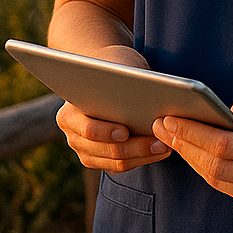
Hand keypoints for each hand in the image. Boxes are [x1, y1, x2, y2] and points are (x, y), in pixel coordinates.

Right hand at [54, 45, 173, 172]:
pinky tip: (160, 150)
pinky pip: (124, 165)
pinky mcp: (103, 161)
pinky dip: (143, 158)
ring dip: (143, 155)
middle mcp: (73, 137)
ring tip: (165, 145)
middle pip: (106, 149)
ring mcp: (87, 152)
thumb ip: (121, 79)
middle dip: (135, 146)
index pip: (87, 129)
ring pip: (117, 162)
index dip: (106, 132)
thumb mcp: (115, 67)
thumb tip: (140, 92)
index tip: (126, 131)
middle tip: (159, 141)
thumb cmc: (112, 67)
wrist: (108, 77)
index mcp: (68, 115)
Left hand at [151, 87, 232, 217]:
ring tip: (172, 136)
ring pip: (218, 181)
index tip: (170, 118)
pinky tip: (194, 152)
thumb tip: (231, 111)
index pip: (226, 147)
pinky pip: (228, 189)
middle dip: (184, 145)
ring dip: (191, 159)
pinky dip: (208, 170)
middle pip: (216, 167)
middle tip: (161, 124)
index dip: (193, 133)